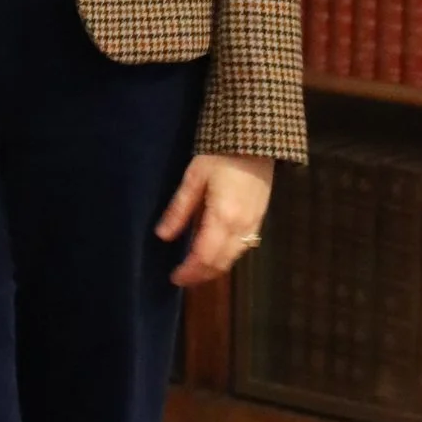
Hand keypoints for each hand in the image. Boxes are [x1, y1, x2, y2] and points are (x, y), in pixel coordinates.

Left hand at [156, 150, 272, 288]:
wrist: (255, 143)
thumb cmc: (220, 157)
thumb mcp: (193, 178)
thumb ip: (179, 209)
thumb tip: (162, 236)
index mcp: (222, 218)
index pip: (204, 256)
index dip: (189, 271)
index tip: (174, 278)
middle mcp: (241, 227)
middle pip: (220, 263)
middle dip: (200, 275)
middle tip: (182, 278)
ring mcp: (253, 226)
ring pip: (233, 259)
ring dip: (214, 269)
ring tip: (194, 270)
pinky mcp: (259, 221)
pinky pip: (242, 249)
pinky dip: (226, 258)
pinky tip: (214, 254)